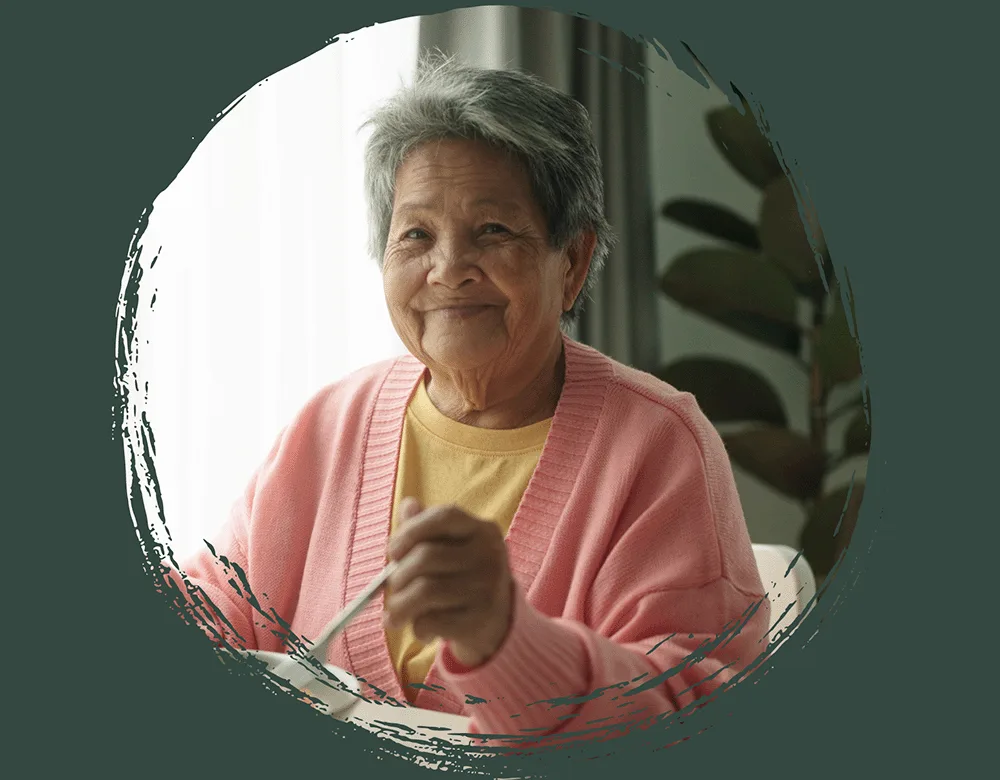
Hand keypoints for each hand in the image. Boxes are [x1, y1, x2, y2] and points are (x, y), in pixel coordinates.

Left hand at [383, 498, 512, 667]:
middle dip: (398, 575)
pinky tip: (422, 629)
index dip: (411, 530)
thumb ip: (427, 527)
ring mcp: (488, 588)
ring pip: (425, 591)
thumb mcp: (451, 548)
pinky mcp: (481, 619)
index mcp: (483, 530)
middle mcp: (489, 555)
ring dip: (399, 605)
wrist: (498, 621)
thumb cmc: (464, 578)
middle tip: (392, 588)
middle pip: (426, 556)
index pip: (444, 516)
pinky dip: (417, 627)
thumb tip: (408, 505)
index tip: (392, 551)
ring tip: (396, 613)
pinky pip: (432, 621)